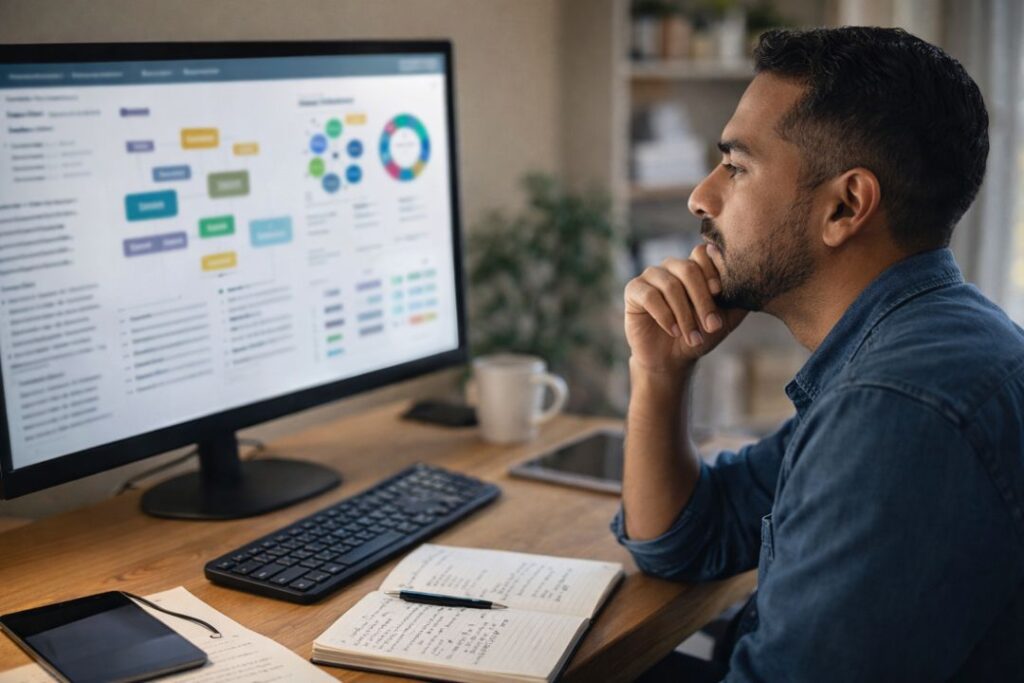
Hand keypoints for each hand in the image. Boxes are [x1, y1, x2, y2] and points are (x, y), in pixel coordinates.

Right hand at [624, 244, 746, 372]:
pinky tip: (674, 331)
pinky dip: (665, 316)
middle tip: (712, 327)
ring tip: (693, 337)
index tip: (719, 293)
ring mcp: (651, 276)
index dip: (712, 271)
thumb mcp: (726, 318)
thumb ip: (738, 298)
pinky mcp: (634, 290)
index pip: (703, 254)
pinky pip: (650, 296)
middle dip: (702, 301)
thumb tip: (755, 280)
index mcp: (694, 266)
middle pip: (688, 270)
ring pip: (670, 285)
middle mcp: (671, 266)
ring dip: (685, 315)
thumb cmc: (700, 335)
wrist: (672, 359)